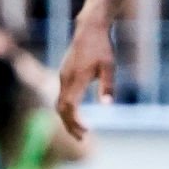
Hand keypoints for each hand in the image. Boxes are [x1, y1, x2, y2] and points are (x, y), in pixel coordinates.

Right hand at [56, 21, 114, 139]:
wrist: (88, 28)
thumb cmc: (102, 47)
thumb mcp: (109, 66)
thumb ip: (107, 86)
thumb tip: (108, 105)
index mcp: (76, 79)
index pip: (70, 106)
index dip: (75, 121)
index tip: (86, 131)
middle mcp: (65, 79)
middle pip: (61, 109)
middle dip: (70, 126)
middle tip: (82, 139)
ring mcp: (63, 77)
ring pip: (59, 104)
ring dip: (68, 119)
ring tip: (80, 131)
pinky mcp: (64, 75)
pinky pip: (61, 97)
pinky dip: (67, 110)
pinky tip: (76, 114)